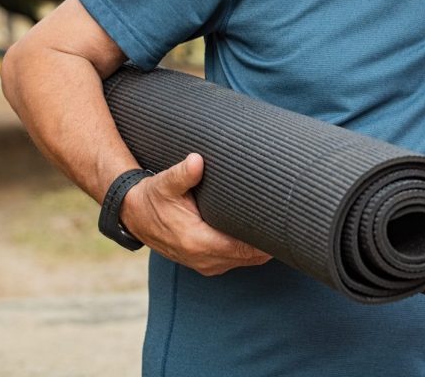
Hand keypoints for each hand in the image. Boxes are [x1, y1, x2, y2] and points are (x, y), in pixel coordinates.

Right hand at [120, 152, 271, 274]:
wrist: (134, 215)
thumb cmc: (153, 197)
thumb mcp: (165, 183)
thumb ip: (183, 174)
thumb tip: (196, 161)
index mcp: (198, 241)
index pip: (243, 248)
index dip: (265, 240)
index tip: (283, 225)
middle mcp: (203, 259)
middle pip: (250, 257)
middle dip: (269, 242)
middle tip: (290, 221)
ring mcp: (205, 264)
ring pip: (245, 261)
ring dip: (261, 248)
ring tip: (280, 226)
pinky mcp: (205, 262)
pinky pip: (236, 261)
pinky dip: (250, 252)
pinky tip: (261, 234)